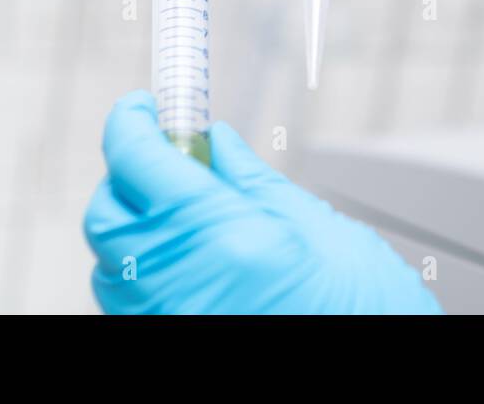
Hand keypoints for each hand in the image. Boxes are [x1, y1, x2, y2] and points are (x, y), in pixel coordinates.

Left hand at [83, 91, 441, 313]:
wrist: (377, 377)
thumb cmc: (366, 311)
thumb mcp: (317, 230)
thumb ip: (252, 181)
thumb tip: (215, 141)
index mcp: (219, 234)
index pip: (135, 158)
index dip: (130, 121)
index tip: (142, 107)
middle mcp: (176, 282)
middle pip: (106, 210)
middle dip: (129, 175)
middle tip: (172, 158)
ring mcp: (164, 320)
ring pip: (109, 259)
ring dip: (134, 226)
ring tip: (188, 216)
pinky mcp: (163, 341)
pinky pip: (125, 302)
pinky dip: (141, 270)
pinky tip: (187, 260)